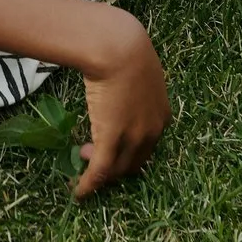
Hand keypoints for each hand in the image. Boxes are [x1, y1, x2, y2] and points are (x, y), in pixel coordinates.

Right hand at [75, 10, 168, 199]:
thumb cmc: (125, 51)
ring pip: (117, 168)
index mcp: (162, 116)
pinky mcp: (111, 140)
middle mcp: (152, 132)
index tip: (112, 143)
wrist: (118, 48)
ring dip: (99, 170)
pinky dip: (90, 185)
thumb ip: (135, 86)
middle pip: (134, 162)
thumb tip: (120, 82)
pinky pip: (100, 170)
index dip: (128, 150)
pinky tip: (79, 192)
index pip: (148, 146)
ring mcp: (133, 138)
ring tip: (81, 157)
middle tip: (90, 150)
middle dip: (114, 162)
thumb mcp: (139, 73)